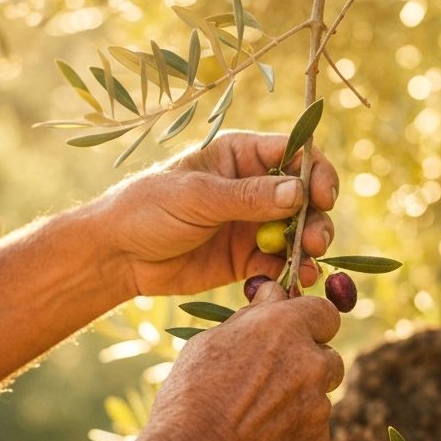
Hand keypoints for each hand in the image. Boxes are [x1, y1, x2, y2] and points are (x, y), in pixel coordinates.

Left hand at [98, 131, 339, 296]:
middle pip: (304, 197)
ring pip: (297, 234)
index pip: (293, 154)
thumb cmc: (148, 208)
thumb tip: (299, 192)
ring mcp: (251, 225)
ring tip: (306, 267)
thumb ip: (249, 197)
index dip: (316, 173)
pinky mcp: (245, 260)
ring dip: (308, 249)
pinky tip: (291, 286)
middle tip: (315, 243)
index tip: (324, 197)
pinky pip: (278, 265)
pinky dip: (288, 275)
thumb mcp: (198, 197)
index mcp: (241, 156)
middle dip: (316, 219)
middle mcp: (253, 187)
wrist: (117, 255)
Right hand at [140, 283, 343, 440]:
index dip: (310, 322)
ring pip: (319, 395)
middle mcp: (311, 363)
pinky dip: (295, 432)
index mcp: (285, 329)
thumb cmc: (190, 396)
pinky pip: (313, 430)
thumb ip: (252, 316)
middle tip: (271, 379)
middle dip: (308, 363)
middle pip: (328, 356)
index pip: (325, 312)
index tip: (295, 332)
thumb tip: (273, 292)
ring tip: (256, 416)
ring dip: (299, 399)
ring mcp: (318, 406)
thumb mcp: (210, 343)